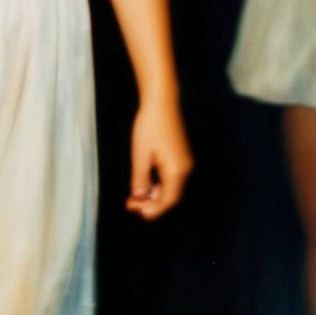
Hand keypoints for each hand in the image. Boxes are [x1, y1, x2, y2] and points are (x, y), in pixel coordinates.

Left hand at [126, 99, 192, 218]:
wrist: (162, 101)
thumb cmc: (150, 125)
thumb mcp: (140, 154)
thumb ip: (140, 178)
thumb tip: (140, 196)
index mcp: (177, 171)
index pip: (168, 200)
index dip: (154, 210)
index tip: (138, 213)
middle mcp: (185, 169)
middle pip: (171, 196)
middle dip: (151, 203)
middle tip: (130, 204)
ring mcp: (185, 162)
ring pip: (171, 187)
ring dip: (154, 194)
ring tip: (134, 195)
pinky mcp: (181, 156)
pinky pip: (171, 177)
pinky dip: (158, 184)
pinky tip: (144, 182)